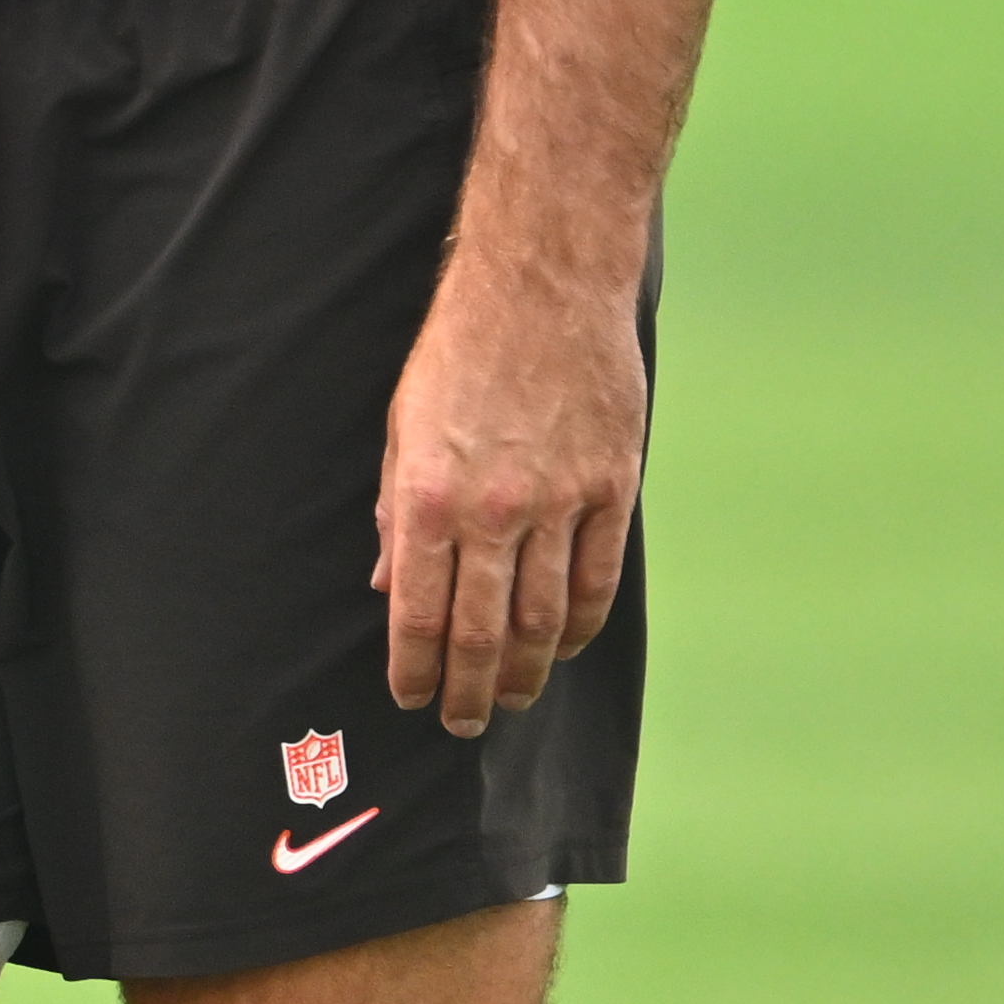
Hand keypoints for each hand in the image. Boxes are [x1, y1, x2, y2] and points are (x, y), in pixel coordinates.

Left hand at [377, 260, 648, 740]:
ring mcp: (560, 501)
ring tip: (510, 696)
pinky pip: (597, 579)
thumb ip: (397, 513)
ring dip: (524, 672)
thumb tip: (391, 587)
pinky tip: (562, 646)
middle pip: (481, 634)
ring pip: (543, 619)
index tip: (412, 699)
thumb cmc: (459, 349)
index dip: (414, 672)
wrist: (543, 280)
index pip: (418, 616)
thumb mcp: (402, 427)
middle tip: (462, 722)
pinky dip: (579, 626)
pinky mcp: (612, 485)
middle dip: (468, 691)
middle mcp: (493, 510)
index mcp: (427, 496)